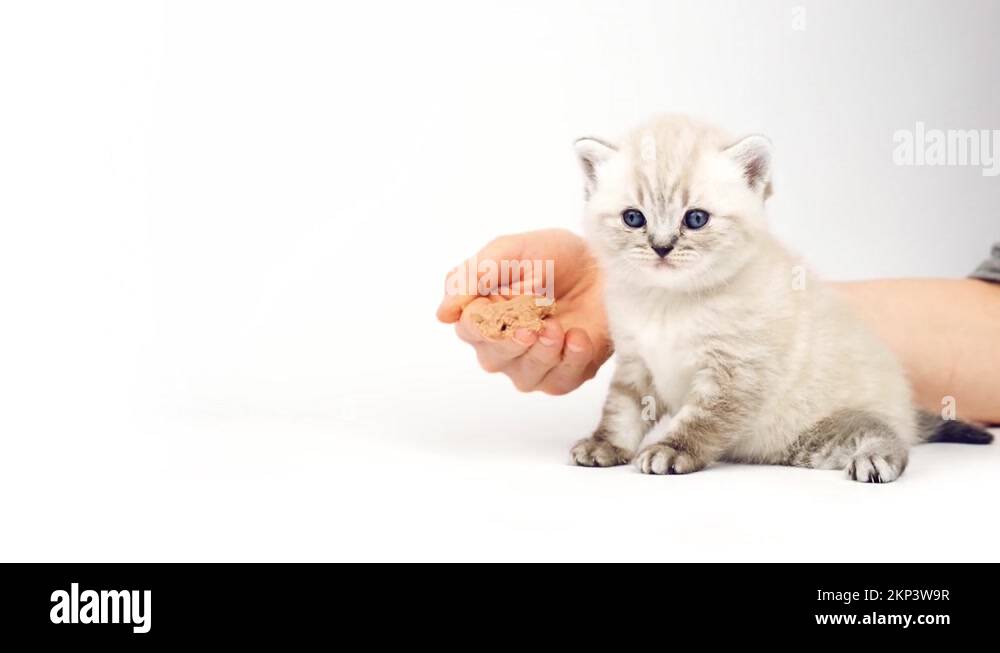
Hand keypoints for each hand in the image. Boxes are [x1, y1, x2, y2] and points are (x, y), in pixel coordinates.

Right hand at [436, 229, 611, 394]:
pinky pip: (559, 382)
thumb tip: (444, 312)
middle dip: (514, 339)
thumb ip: (474, 274)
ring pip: (525, 376)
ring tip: (559, 325)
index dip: (485, 320)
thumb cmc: (556, 257)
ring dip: (544, 351)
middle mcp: (502, 345)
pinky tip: (578, 337)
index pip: (468, 329)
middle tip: (533, 322)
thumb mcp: (510, 251)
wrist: (605, 267)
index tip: (502, 301)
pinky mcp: (564, 376)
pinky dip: (571, 359)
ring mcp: (532, 365)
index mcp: (483, 314)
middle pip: (492, 358)